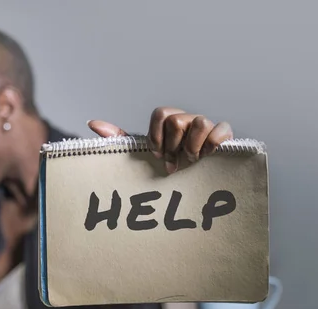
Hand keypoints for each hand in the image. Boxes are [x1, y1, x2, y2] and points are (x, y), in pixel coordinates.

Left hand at [87, 107, 232, 173]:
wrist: (190, 184)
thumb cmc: (165, 166)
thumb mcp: (140, 153)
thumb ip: (118, 138)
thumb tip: (92, 123)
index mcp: (168, 120)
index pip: (161, 113)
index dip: (157, 136)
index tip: (156, 154)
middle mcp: (188, 119)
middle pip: (177, 119)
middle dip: (173, 146)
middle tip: (173, 162)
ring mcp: (207, 126)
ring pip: (200, 122)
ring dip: (192, 148)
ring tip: (190, 161)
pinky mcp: (225, 136)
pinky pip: (222, 129)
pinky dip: (214, 144)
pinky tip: (207, 158)